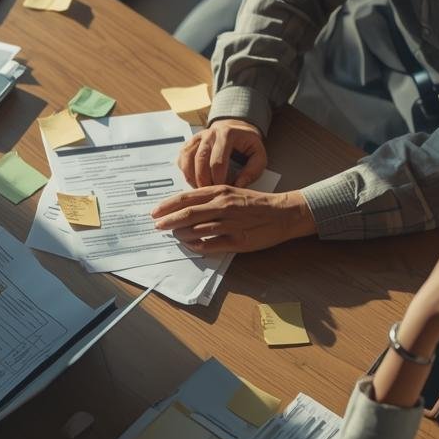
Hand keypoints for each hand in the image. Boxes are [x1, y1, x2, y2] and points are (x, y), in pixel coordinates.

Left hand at [151, 185, 315, 253]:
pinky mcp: (237, 240)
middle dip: (168, 221)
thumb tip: (187, 206)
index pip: (186, 198)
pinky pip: (210, 245)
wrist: (283, 213)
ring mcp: (230, 224)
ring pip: (196, 230)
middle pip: (187, 214)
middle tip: (157, 226)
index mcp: (220, 192)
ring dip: (181, 235)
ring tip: (174, 236)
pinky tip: (192, 245)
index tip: (155, 212)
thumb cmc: (256, 202)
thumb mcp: (231, 192)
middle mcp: (223, 206)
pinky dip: (197, 246)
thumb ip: (210, 198)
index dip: (167, 206)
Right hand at [179, 119, 266, 187]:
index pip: (218, 161)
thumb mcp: (258, 155)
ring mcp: (197, 138)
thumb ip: (253, 171)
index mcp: (227, 134)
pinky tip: (195, 181)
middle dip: (203, 180)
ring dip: (192, 178)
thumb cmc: (247, 144)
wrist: (235, 128)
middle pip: (200, 160)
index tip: (222, 191)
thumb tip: (238, 186)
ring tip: (201, 189)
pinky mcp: (189, 143)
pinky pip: (182, 159)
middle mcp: (209, 133)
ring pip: (187, 159)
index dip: (218, 180)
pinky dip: (186, 173)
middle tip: (210, 193)